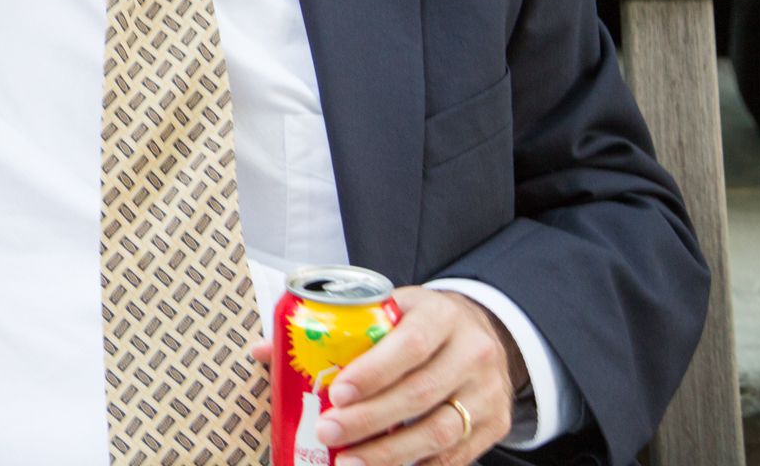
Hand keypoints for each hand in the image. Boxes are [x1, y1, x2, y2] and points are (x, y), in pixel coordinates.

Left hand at [314, 285, 524, 465]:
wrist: (482, 333)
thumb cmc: (420, 323)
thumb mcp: (389, 309)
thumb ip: (334, 329)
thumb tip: (264, 350)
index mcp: (441, 315)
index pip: (410, 343)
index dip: (373, 372)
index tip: (337, 394)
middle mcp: (472, 352)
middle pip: (420, 393)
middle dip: (369, 419)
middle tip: (328, 432)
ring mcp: (488, 392)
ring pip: (439, 431)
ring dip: (389, 453)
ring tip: (348, 463)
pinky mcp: (495, 424)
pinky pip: (454, 455)